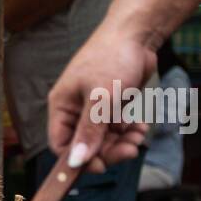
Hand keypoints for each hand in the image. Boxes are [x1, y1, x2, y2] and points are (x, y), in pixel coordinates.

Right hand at [47, 25, 157, 173]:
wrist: (136, 33)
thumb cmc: (112, 58)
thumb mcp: (101, 98)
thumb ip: (88, 132)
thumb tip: (76, 161)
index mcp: (62, 106)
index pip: (61, 144)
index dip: (77, 160)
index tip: (101, 167)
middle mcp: (75, 110)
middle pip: (86, 145)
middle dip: (108, 150)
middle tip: (131, 150)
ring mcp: (94, 108)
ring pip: (104, 139)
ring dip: (122, 142)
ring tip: (139, 136)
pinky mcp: (112, 105)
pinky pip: (117, 128)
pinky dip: (129, 131)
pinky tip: (140, 126)